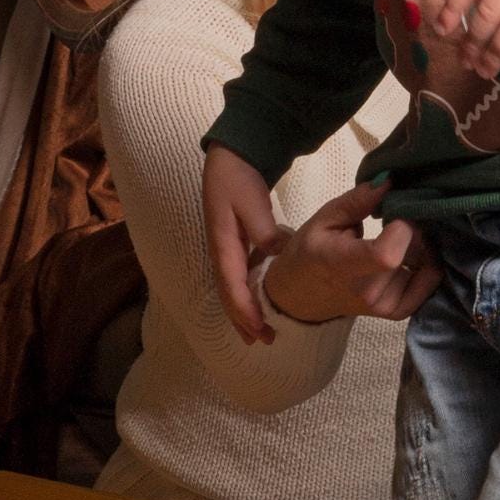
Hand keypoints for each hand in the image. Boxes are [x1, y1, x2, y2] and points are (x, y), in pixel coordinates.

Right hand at [203, 144, 279, 343]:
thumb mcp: (251, 202)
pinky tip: (262, 302)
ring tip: (260, 332)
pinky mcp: (233, 244)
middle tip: (262, 342)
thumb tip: (278, 254)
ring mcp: (225, 249)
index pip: (231, 287)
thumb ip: (264, 231)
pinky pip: (239, 276)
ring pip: (232, 288)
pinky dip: (248, 294)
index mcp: (223, 245)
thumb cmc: (237, 179)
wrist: (229, 157)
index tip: (258, 330)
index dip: (244, 312)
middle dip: (243, 321)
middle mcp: (221, 251)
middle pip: (229, 295)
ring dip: (244, 312)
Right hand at [261, 182, 440, 325]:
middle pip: (413, 255)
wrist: (301, 296)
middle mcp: (367, 292)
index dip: (403, 228)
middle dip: (415, 228)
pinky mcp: (398, 311)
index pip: (388, 254)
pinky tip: (412, 254)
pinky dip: (427, 264)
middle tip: (399, 218)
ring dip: (421, 245)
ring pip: (426, 266)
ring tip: (401, 237)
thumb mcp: (324, 219)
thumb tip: (390, 181)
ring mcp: (385, 306)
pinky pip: (429, 283)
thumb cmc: (311, 253)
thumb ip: (358, 201)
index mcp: (342, 265)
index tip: (397, 211)